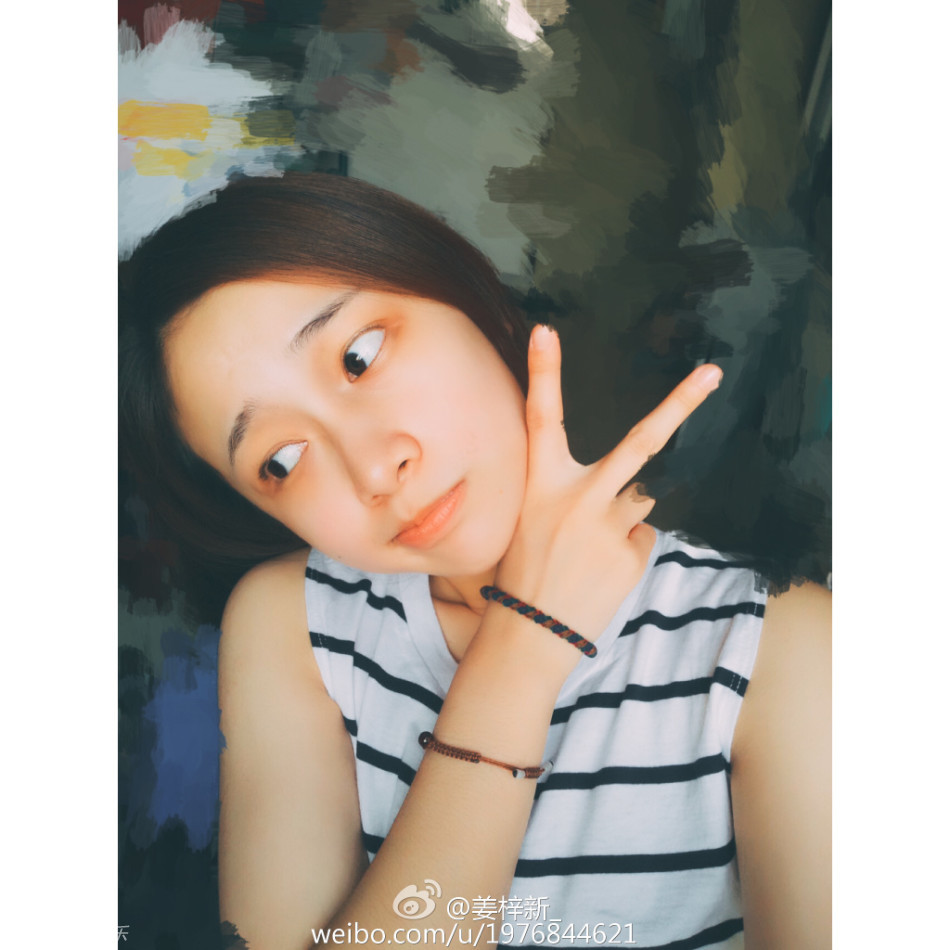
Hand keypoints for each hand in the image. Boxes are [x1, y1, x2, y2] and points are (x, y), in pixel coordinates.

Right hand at [494, 324, 721, 651]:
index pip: (540, 417)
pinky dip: (627, 547)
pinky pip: (642, 534)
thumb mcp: (527, 518)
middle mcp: (577, 496)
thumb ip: (569, 492)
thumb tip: (634, 489)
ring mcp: (608, 525)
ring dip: (624, 517)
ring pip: (640, 500)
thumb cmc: (523, 570)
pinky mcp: (630, 552)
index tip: (546, 330)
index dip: (544, 371)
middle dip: (679, 405)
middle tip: (713, 372)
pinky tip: (603, 570)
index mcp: (540, 483)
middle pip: (639, 442)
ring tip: (591, 552)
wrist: (531, 633)